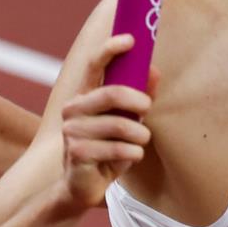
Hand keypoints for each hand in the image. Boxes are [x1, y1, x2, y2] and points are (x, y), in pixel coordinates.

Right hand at [58, 33, 152, 208]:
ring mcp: (72, 131)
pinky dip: (133, 153)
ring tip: (140, 142)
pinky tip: (129, 158)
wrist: (82, 187)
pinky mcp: (77, 153)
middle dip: (138, 101)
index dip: (111, 49)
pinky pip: (118, 149)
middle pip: (112, 93)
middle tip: (147, 108)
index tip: (131, 39)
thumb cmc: (106, 149)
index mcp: (84, 96)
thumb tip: (154, 71)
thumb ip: (138, 97)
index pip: (94, 65)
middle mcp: (73, 109)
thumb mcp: (126, 121)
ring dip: (139, 135)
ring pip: (120, 125)